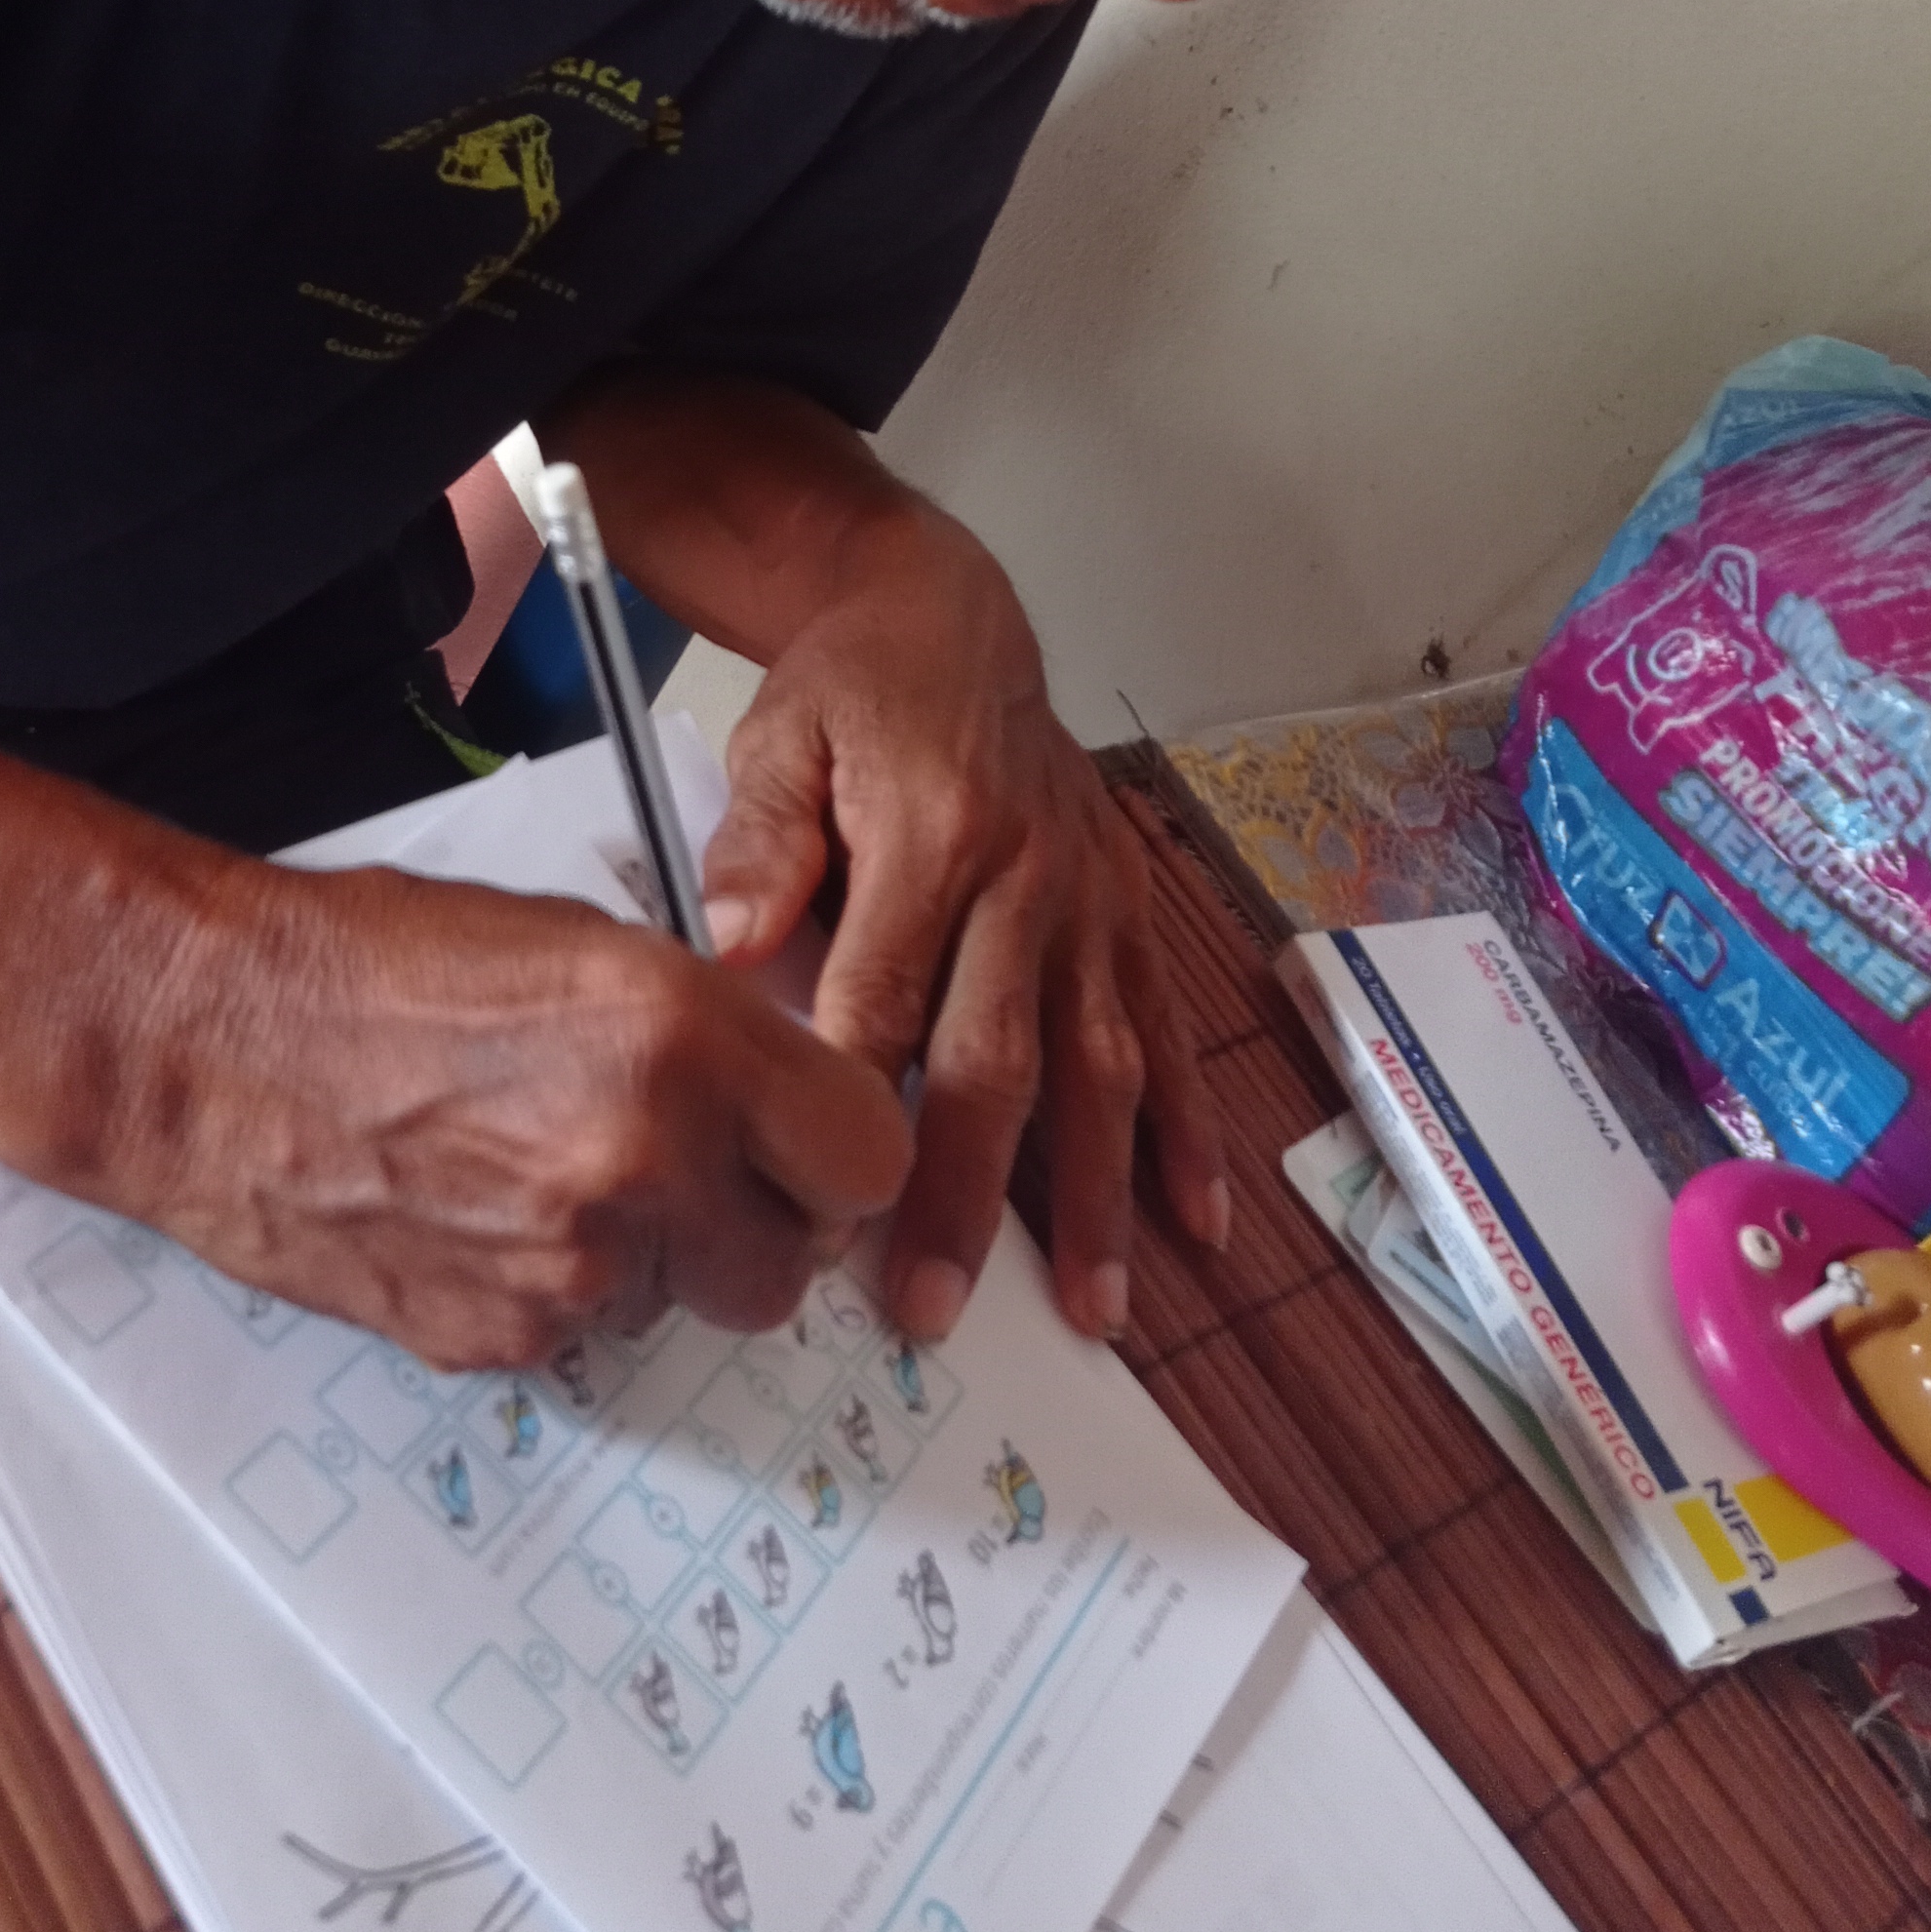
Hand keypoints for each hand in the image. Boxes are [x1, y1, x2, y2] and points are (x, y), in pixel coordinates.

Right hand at [93, 859, 912, 1370]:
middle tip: (700, 1169)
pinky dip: (557, 1290)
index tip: (813, 1138)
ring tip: (552, 1170)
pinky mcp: (496, 1339)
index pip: (870, 1154)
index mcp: (679, 1039)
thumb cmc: (377, 961)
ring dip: (654, 1257)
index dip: (844, 1150)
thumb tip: (779, 1092)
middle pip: (792, 1262)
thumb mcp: (579, 940)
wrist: (209, 1042)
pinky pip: (580, 1335)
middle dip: (762, 1223)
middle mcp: (643, 1164)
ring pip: (683, 1304)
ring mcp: (568, 1269)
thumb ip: (700, 1027)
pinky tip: (482, 1212)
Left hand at [699, 506, 1226, 1348]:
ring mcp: (1092, 901)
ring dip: (1099, 1195)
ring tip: (1098, 1311)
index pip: (884, 1001)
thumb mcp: (778, 739)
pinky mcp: (1129, 911)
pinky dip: (1187, 1129)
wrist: (951, 620)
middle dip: (966, 1195)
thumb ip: (758, 843)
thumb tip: (730, 950)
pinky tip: (1200, 1221)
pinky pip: (1166, 1030)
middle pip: (997, 1059)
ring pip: (1101, 1067)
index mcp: (932, 836)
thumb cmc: (849, 695)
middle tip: (933, 1307)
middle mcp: (1028, 877)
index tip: (818, 1218)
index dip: (853, 1113)